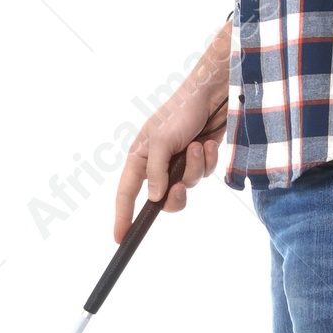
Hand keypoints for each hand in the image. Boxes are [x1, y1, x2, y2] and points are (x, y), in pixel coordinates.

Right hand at [113, 90, 228, 242]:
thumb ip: (156, 171)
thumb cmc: (179, 112)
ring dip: (195, 169)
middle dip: (175, 195)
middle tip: (181, 187)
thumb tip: (154, 198)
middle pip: (163, 198)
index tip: (121, 238)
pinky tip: (210, 143)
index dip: (122, 216)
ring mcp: (180, 163)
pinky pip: (205, 174)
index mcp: (140, 158)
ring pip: (188, 186)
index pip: (126, 193)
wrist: (211, 95)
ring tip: (198, 147)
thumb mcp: (160, 140)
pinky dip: (209, 160)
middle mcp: (158, 164)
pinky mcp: (200, 160)